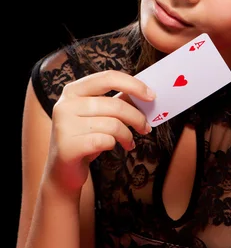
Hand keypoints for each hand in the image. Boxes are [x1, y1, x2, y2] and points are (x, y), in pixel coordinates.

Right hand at [44, 70, 155, 193]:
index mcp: (73, 90)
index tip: (152, 96)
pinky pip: (105, 141)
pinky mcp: (68, 146)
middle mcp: (65, 105)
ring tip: (129, 142)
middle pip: (115, 105)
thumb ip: (117, 101)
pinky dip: (114, 144)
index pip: (108, 78)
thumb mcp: (98, 115)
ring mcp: (64, 125)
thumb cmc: (85, 137)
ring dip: (127, 135)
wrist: (62, 170)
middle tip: (146, 127)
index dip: (133, 85)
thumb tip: (145, 93)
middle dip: (137, 117)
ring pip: (113, 124)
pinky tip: (112, 147)